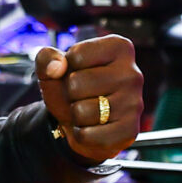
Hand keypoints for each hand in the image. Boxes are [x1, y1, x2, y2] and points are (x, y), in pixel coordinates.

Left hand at [36, 35, 143, 160]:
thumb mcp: (53, 69)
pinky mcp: (130, 130)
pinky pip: (88, 135)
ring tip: (87, 111)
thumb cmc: (72, 91)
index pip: (77, 55)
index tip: (79, 73)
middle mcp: (133, 73)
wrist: (81, 124)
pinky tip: (94, 127)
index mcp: (120, 48)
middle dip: (70, 93)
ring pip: (82, 111)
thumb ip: (46, 58)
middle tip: (81, 96)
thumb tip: (56, 66)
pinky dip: (82, 134)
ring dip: (76, 115)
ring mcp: (135, 103)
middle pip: (77, 83)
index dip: (66, 68)